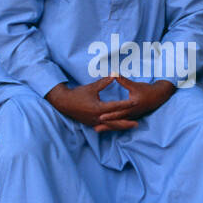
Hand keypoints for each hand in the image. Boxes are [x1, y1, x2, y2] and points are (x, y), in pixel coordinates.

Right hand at [46, 77, 175, 131]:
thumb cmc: (78, 94)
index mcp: (98, 108)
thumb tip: (114, 74)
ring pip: (110, 126)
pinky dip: (112, 128)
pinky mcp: (91, 124)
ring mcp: (94, 122)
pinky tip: (118, 128)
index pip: (116, 106)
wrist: (64, 103)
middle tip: (137, 123)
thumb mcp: (92, 87)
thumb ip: (104, 82)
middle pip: (115, 121)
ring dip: (121, 126)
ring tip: (131, 126)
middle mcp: (97, 117)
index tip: (136, 102)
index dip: (126, 104)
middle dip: (127, 122)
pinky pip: (104, 127)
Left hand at [93, 76, 175, 128]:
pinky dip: (112, 126)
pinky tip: (104, 127)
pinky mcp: (130, 117)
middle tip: (95, 129)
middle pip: (116, 121)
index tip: (100, 117)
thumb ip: (123, 81)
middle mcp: (131, 114)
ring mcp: (131, 117)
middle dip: (105, 125)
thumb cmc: (146, 90)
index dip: (109, 115)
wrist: (157, 97)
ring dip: (107, 127)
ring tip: (96, 130)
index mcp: (132, 106)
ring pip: (117, 124)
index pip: (119, 112)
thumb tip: (114, 74)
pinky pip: (119, 123)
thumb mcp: (135, 85)